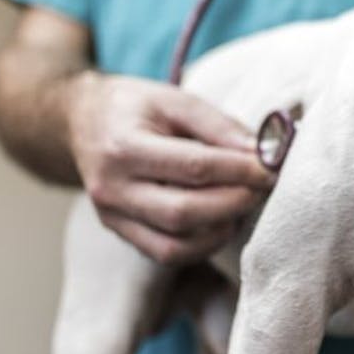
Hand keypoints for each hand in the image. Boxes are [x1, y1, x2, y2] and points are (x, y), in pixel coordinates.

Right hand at [67, 72, 274, 264]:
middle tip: (264, 186)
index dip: (240, 171)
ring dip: (222, 227)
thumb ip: (219, 126)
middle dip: (235, 202)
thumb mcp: (175, 99)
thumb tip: (263, 154)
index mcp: (123, 147)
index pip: (193, 167)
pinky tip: (222, 220)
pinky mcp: (120, 233)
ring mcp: (112, 217)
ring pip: (176, 245)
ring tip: (243, 201)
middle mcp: (112, 189)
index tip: (271, 167)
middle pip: (184, 213)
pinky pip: (168, 253)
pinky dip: (203, 244)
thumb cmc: (134, 107)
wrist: (81, 122)